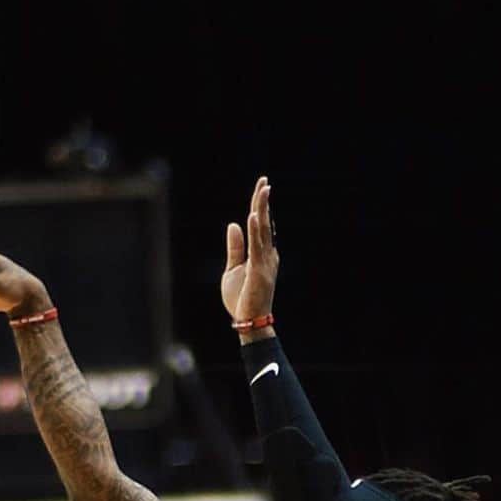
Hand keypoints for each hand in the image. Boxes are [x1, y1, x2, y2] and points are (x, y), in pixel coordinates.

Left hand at [220, 176, 278, 323]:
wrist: (248, 321)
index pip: (260, 224)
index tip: (262, 186)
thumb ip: (235, 247)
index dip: (260, 205)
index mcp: (262, 253)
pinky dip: (256, 231)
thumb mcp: (233, 268)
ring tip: (263, 190)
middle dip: (264, 201)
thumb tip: (234, 224)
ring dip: (262, 209)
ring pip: (263, 230)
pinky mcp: (259, 270)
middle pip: (264, 222)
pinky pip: (256, 247)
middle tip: (264, 180)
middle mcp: (267, 254)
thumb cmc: (241, 297)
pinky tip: (254, 215)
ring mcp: (265, 261)